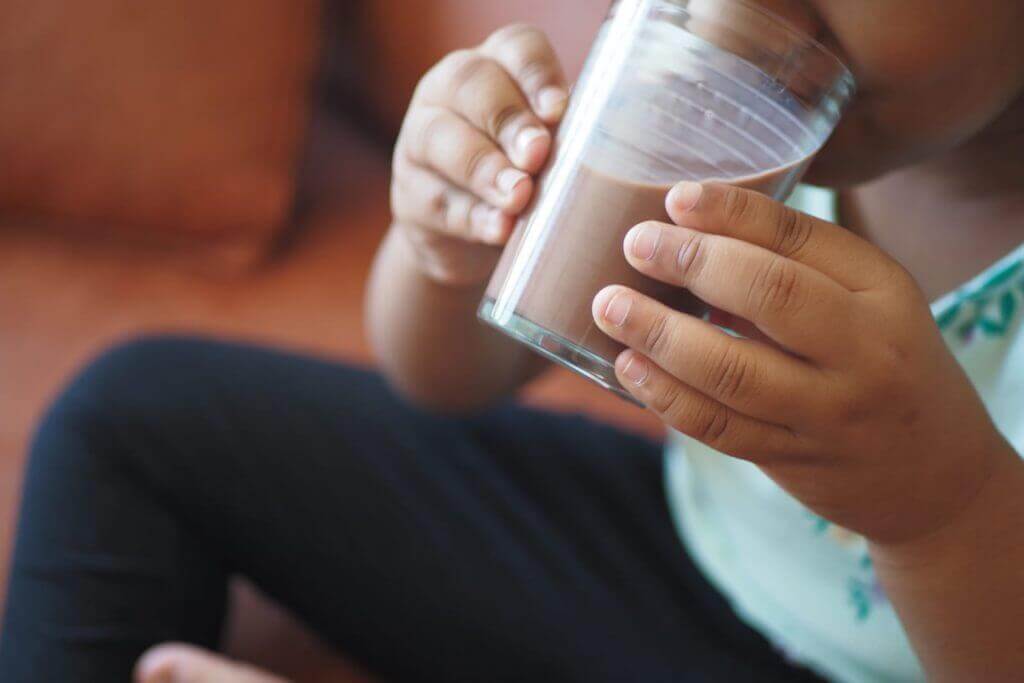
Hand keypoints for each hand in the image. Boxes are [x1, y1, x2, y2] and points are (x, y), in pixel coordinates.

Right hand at [390, 24, 568, 284]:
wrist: (473, 239)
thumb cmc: (526, 178)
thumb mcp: (552, 151)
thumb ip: (571, 140)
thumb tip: (609, 152)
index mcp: (497, 67)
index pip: (516, 47)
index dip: (536, 74)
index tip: (559, 111)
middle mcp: (450, 92)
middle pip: (471, 84)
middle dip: (507, 120)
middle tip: (537, 154)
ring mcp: (421, 141)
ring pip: (440, 139)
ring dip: (484, 169)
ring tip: (518, 197)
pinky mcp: (411, 195)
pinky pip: (437, 200)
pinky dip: (472, 217)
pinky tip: (499, 230)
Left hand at [591, 182, 1007, 543]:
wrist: (936, 475)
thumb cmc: (885, 364)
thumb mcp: (870, 303)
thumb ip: (799, 269)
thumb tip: (693, 231)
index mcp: (883, 290)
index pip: (803, 237)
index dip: (732, 212)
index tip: (676, 198)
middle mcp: (864, 349)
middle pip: (771, 295)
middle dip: (692, 262)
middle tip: (635, 244)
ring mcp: (828, 412)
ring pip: (732, 371)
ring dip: (659, 334)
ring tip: (609, 306)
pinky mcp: (792, 459)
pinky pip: (718, 426)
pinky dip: (665, 395)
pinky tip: (629, 367)